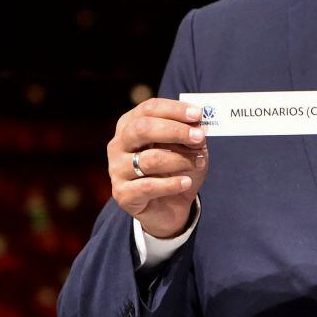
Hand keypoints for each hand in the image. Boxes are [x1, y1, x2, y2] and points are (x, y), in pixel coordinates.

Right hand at [107, 98, 208, 238]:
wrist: (169, 207)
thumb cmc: (176, 169)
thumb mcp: (188, 147)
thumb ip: (191, 133)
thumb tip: (197, 123)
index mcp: (131, 125)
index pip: (149, 109)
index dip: (174, 110)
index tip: (198, 114)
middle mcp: (118, 144)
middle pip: (142, 129)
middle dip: (175, 131)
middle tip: (199, 137)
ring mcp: (117, 169)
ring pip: (150, 159)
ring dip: (180, 160)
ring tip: (199, 163)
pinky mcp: (122, 194)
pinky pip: (148, 186)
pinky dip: (172, 184)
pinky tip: (186, 183)